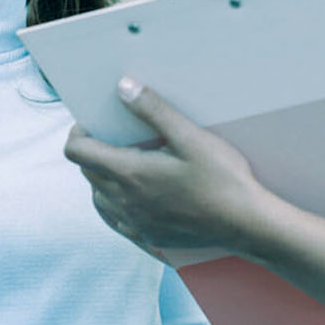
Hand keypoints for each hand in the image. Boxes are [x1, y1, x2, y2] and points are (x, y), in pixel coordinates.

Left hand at [64, 79, 272, 255]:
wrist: (246, 224)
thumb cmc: (222, 178)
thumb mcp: (190, 137)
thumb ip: (153, 110)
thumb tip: (122, 87)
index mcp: (129, 174)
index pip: (78, 152)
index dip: (78, 133)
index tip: (94, 123)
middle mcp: (124, 202)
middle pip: (87, 173)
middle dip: (94, 152)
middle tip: (117, 138)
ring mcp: (135, 223)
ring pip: (98, 199)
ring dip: (102, 179)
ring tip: (125, 165)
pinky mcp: (148, 238)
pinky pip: (116, 220)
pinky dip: (115, 204)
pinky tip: (134, 196)